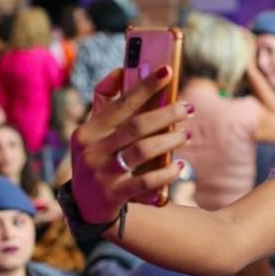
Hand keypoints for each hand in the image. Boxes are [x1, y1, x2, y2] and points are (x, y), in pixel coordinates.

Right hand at [70, 67, 192, 223]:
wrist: (85, 206)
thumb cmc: (98, 158)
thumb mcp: (94, 132)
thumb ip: (106, 103)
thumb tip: (120, 70)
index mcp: (89, 130)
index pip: (120, 102)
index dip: (145, 85)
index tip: (168, 70)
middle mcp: (92, 149)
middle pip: (137, 126)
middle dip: (167, 114)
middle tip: (189, 107)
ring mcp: (102, 173)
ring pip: (143, 151)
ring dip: (170, 141)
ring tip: (187, 135)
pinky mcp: (114, 194)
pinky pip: (147, 181)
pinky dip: (167, 172)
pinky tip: (180, 165)